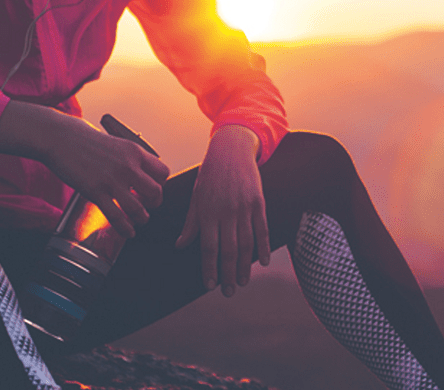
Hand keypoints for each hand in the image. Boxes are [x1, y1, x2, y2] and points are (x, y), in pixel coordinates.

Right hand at [0, 101, 168, 237]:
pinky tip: (128, 232)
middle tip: (148, 206)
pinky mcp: (96, 192)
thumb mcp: (115, 142)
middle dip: (155, 203)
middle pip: (156, 192)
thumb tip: (137, 169)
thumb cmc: (84, 139)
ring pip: (138, 209)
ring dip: (142, 218)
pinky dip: (125, 228)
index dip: (160, 184)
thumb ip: (128, 157)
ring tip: (139, 220)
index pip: (163, 172)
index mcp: (135, 151)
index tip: (152, 189)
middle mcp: (128, 166)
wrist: (60, 138)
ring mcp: (112, 180)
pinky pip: (117, 216)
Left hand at [175, 125, 269, 296]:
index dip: (209, 268)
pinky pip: (262, 229)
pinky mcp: (258, 202)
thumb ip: (191, 223)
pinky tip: (262, 262)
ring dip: (244, 265)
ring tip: (243, 282)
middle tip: (228, 292)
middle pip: (228, 250)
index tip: (209, 285)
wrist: (231, 150)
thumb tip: (180, 246)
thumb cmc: (210, 175)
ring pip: (246, 243)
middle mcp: (226, 212)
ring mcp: (244, 207)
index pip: (208, 247)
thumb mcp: (196, 197)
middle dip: (227, 274)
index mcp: (207, 212)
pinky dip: (263, 246)